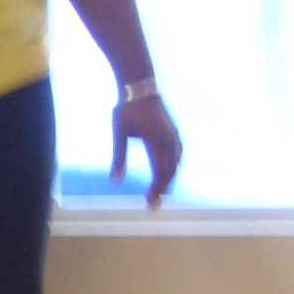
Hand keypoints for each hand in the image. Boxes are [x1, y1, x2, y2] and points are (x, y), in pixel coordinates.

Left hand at [111, 92, 181, 208]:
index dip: (156, 189)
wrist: (141, 87)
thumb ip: (118, 157)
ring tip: (160, 194)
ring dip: (169, 180)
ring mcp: (174, 134)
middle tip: (153, 206)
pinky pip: (178, 154)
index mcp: (155, 139)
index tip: (149, 203)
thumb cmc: (126, 109)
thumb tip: (115, 181)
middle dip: (162, 189)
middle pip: (170, 171)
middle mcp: (169, 138)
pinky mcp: (174, 131)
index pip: (159, 171)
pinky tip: (168, 174)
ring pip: (176, 163)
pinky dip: (174, 167)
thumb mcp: (118, 132)